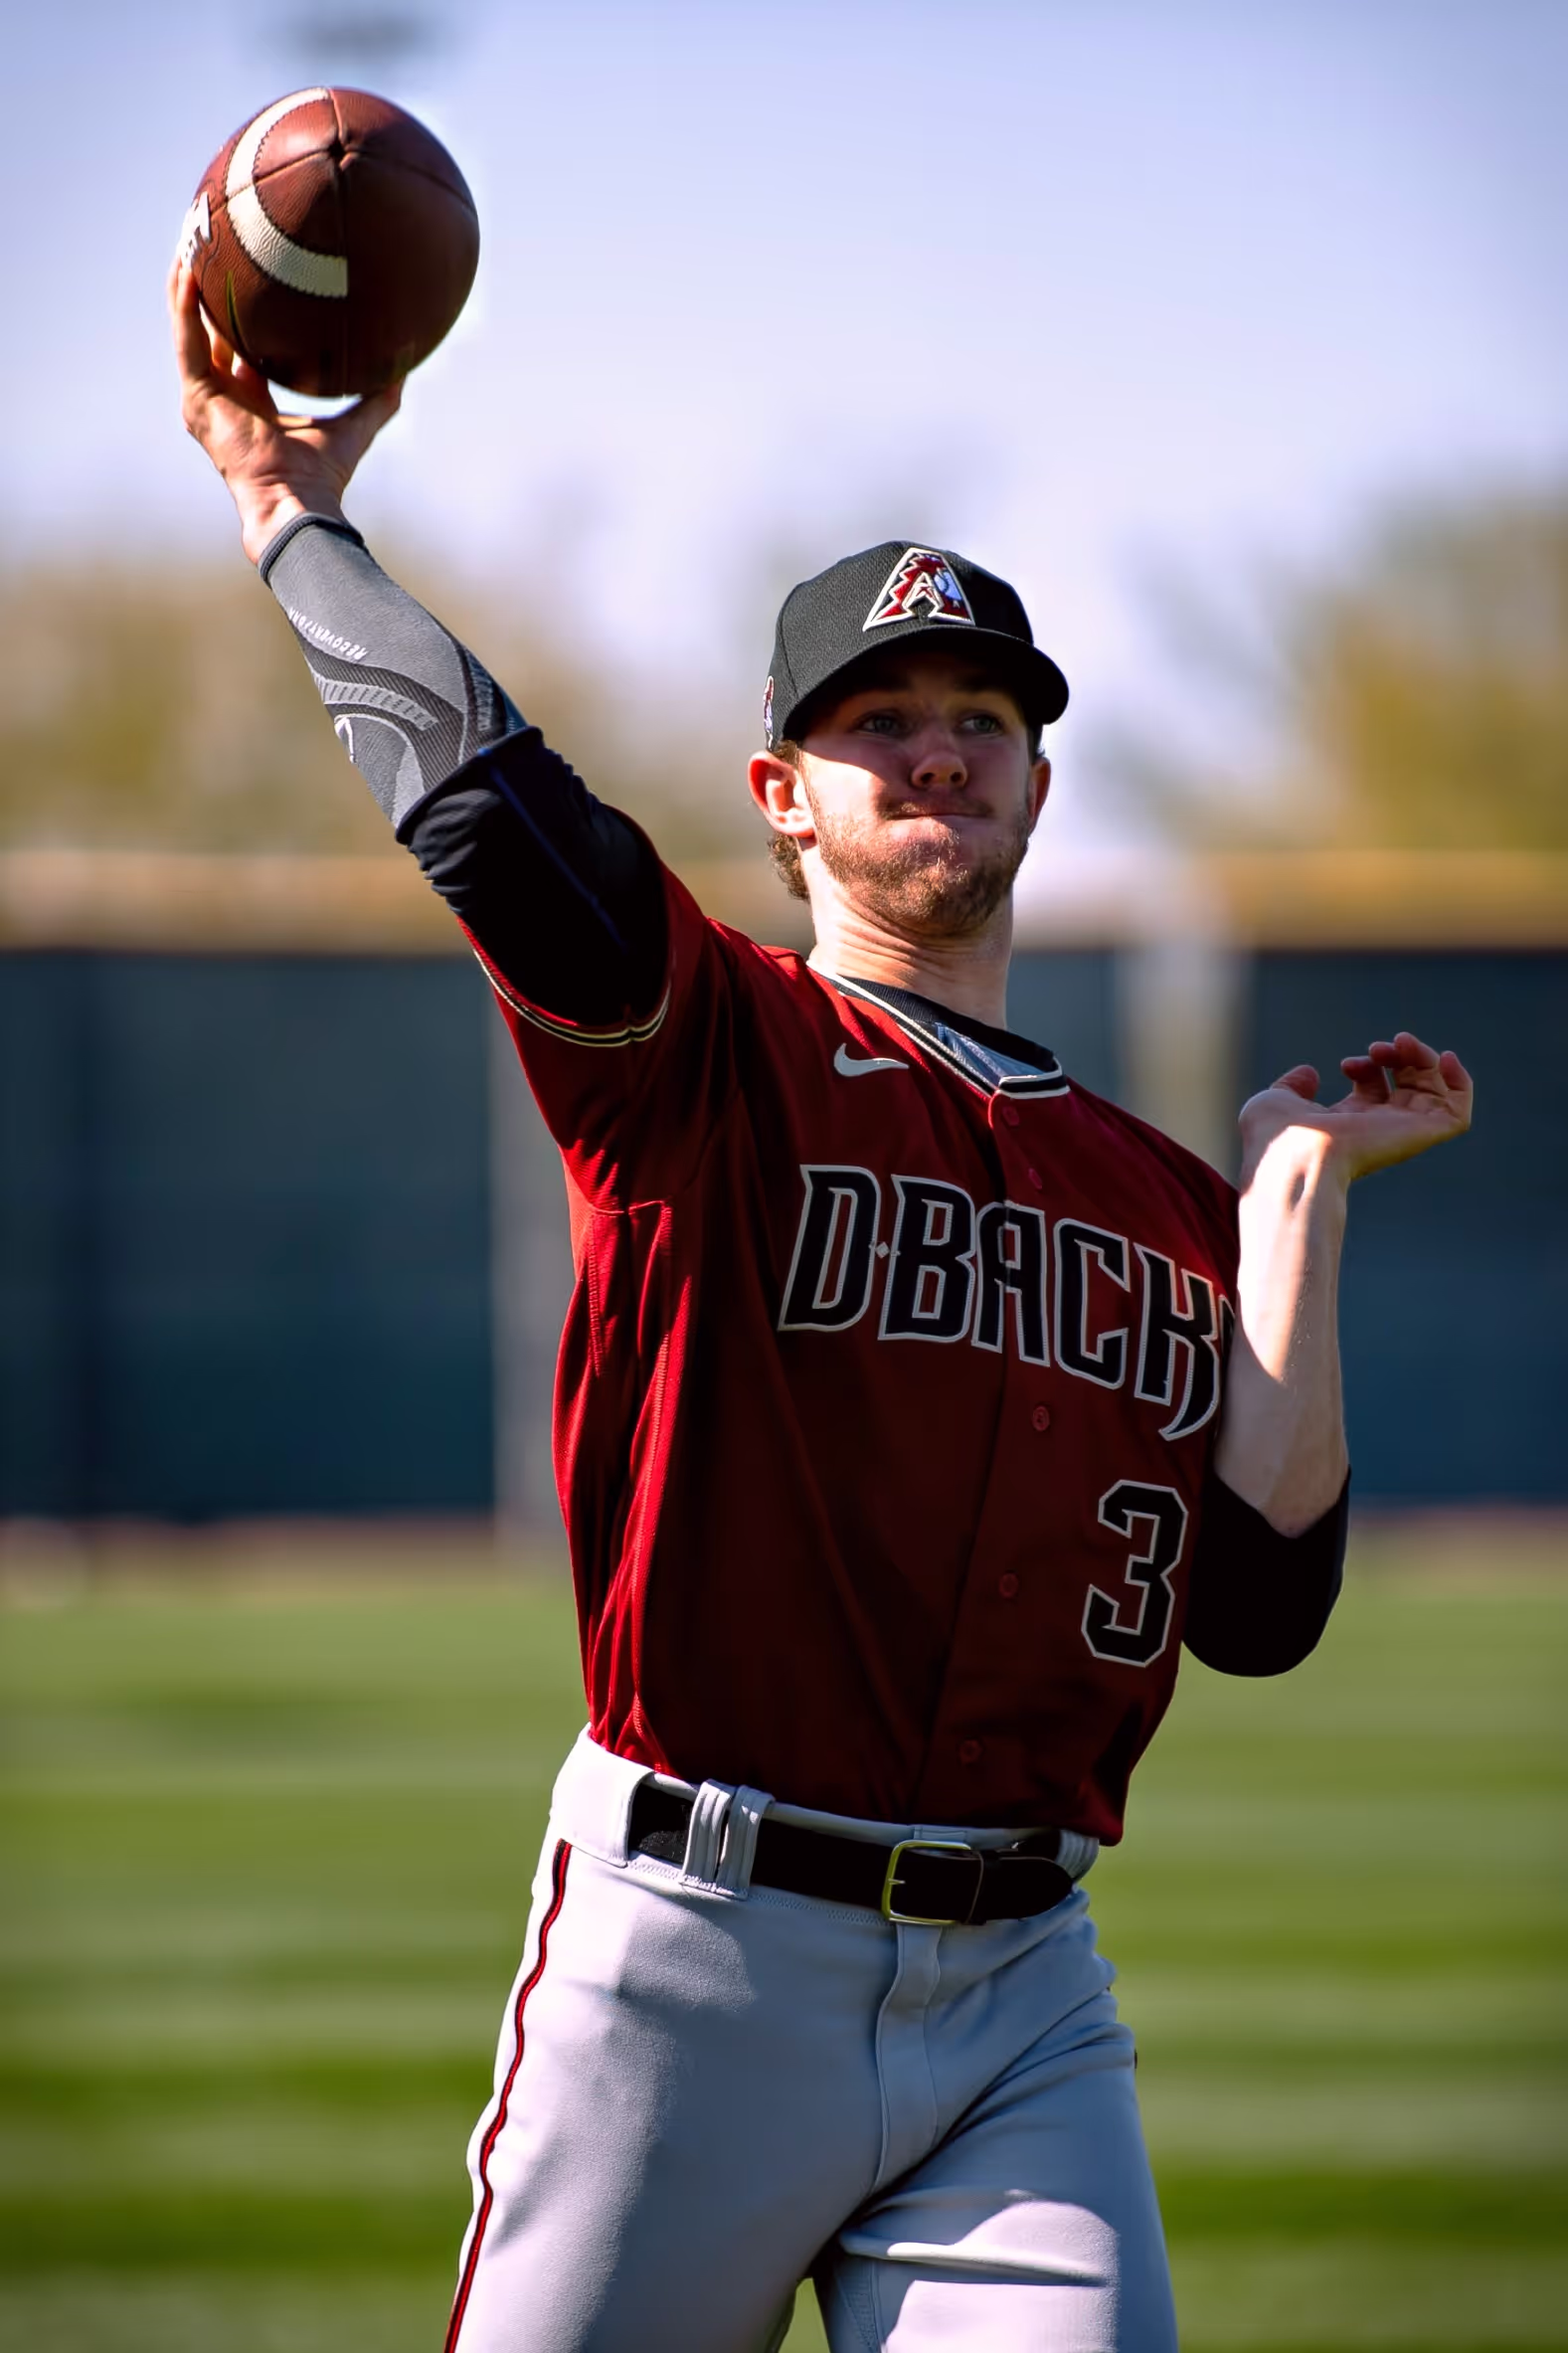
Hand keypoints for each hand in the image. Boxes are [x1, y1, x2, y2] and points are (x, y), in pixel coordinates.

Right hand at [169, 255, 402, 563]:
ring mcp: (204, 396)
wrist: (297, 501)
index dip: (242, 310)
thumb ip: (380, 399)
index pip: (240, 344)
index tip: (251, 271)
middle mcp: (223, 394)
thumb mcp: (356, 425)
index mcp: (252, 398)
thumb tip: (407, 367)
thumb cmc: (323, 476)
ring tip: (189, 235)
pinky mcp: (195, 397)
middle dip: (206, 284)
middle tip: (213, 238)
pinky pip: (186, 339)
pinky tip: (187, 267)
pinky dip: (184, 304)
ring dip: (185, 282)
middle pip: (207, 327)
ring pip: (188, 326)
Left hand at [1238, 1031, 1472, 1187]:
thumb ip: (1291, 1086)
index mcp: (1348, 1123)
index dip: (1369, 1065)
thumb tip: (1310, 1073)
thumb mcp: (1276, 1100)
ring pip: (1434, 1092)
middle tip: (1379, 1048)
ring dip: (1424, 1058)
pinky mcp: (1420, 1134)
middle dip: (1399, 1055)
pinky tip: (1445, 1057)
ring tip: (1402, 1043)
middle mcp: (1378, 1129)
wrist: (1293, 1155)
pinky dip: (1461, 1083)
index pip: (1375, 1089)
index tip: (1346, 1064)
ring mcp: (1401, 1132)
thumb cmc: (1276, 1136)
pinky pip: (1458, 1114)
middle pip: (1407, 1085)